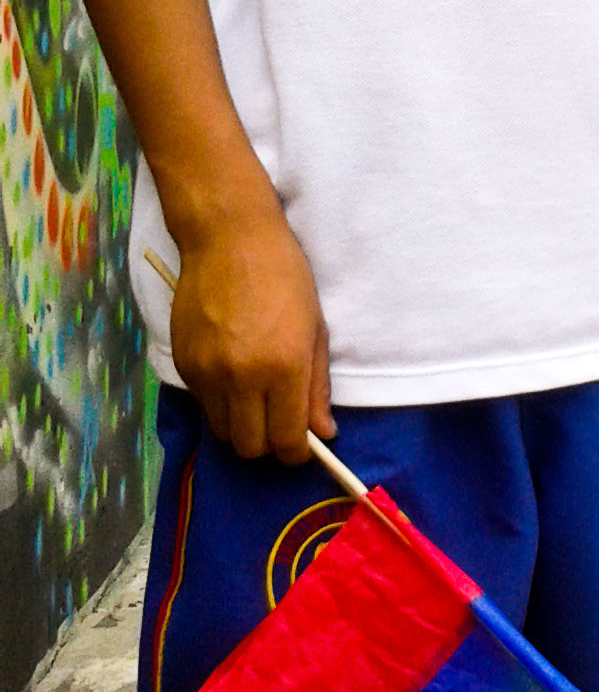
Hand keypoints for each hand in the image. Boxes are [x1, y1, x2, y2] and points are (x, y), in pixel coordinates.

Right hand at [170, 205, 333, 464]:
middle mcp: (242, 377)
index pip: (287, 441)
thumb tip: (323, 432)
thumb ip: (316, 387)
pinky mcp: (183, 363)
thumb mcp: (314, 329)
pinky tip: (233, 377)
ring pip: (222, 431)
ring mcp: (208, 372)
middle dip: (268, 445)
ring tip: (256, 400)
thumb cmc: (284, 277)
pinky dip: (220, 404)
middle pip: (250, 447)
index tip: (302, 447)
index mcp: (284, 368)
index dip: (297, 453)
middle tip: (279, 426)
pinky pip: (203, 405)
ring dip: (241, 427)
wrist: (229, 239)